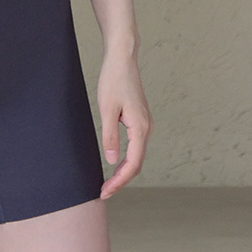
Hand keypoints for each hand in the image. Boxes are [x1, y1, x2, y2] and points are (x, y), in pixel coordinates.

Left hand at [96, 51, 152, 198]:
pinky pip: (136, 146)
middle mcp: (147, 128)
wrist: (122, 59)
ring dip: (124, 171)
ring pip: (137, 155)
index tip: (105, 191)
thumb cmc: (113, 80)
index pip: (132, 164)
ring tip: (108, 182)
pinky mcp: (140, 119)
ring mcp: (145, 124)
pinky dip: (127, 159)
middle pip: (137, 163)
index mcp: (140, 128)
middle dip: (121, 180)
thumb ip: (109, 136)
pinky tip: (116, 163)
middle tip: (104, 192)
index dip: (119, 181)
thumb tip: (111, 160)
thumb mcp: (106, 109)